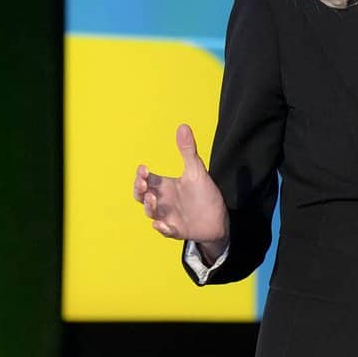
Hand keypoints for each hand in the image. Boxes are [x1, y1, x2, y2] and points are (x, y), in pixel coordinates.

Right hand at [133, 124, 228, 253]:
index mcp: (165, 186)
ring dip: (149, 206)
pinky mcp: (177, 230)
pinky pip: (166, 231)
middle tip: (142, 183)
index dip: (141, 175)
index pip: (147, 179)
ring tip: (152, 198)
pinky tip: (162, 224)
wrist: (219, 219)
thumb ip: (187, 151)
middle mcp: (163, 201)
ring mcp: (168, 216)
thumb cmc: (204, 194)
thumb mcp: (196, 171)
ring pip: (151, 213)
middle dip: (138, 190)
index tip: (144, 168)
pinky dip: (163, 228)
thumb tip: (183, 126)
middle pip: (141, 196)